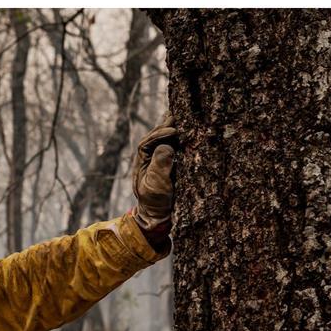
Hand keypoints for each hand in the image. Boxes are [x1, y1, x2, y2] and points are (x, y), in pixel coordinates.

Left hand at [132, 112, 177, 230]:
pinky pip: (175, 147)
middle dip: (165, 126)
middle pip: (156, 137)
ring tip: (182, 116)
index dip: (159, 134)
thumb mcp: (156, 186)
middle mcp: (150, 158)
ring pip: (165, 140)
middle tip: (177, 114)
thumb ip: (160, 166)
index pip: (147, 142)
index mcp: (141, 162)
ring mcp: (161, 160)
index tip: (173, 131)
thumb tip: (166, 146)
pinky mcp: (173, 164)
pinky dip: (181, 139)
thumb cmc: (156, 202)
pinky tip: (189, 130)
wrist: (161, 216)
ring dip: (173, 129)